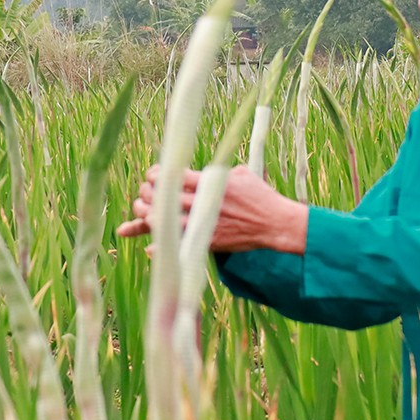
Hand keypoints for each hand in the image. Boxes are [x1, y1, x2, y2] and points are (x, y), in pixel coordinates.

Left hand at [116, 164, 308, 254]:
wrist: (275, 223)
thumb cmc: (260, 196)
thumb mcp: (239, 174)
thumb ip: (216, 173)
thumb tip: (201, 172)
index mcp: (209, 182)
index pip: (171, 176)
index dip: (155, 175)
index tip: (153, 176)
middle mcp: (203, 202)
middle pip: (162, 197)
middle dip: (147, 194)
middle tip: (145, 195)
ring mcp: (204, 224)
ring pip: (164, 221)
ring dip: (148, 217)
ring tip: (144, 214)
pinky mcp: (209, 242)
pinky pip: (179, 245)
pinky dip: (163, 247)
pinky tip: (151, 246)